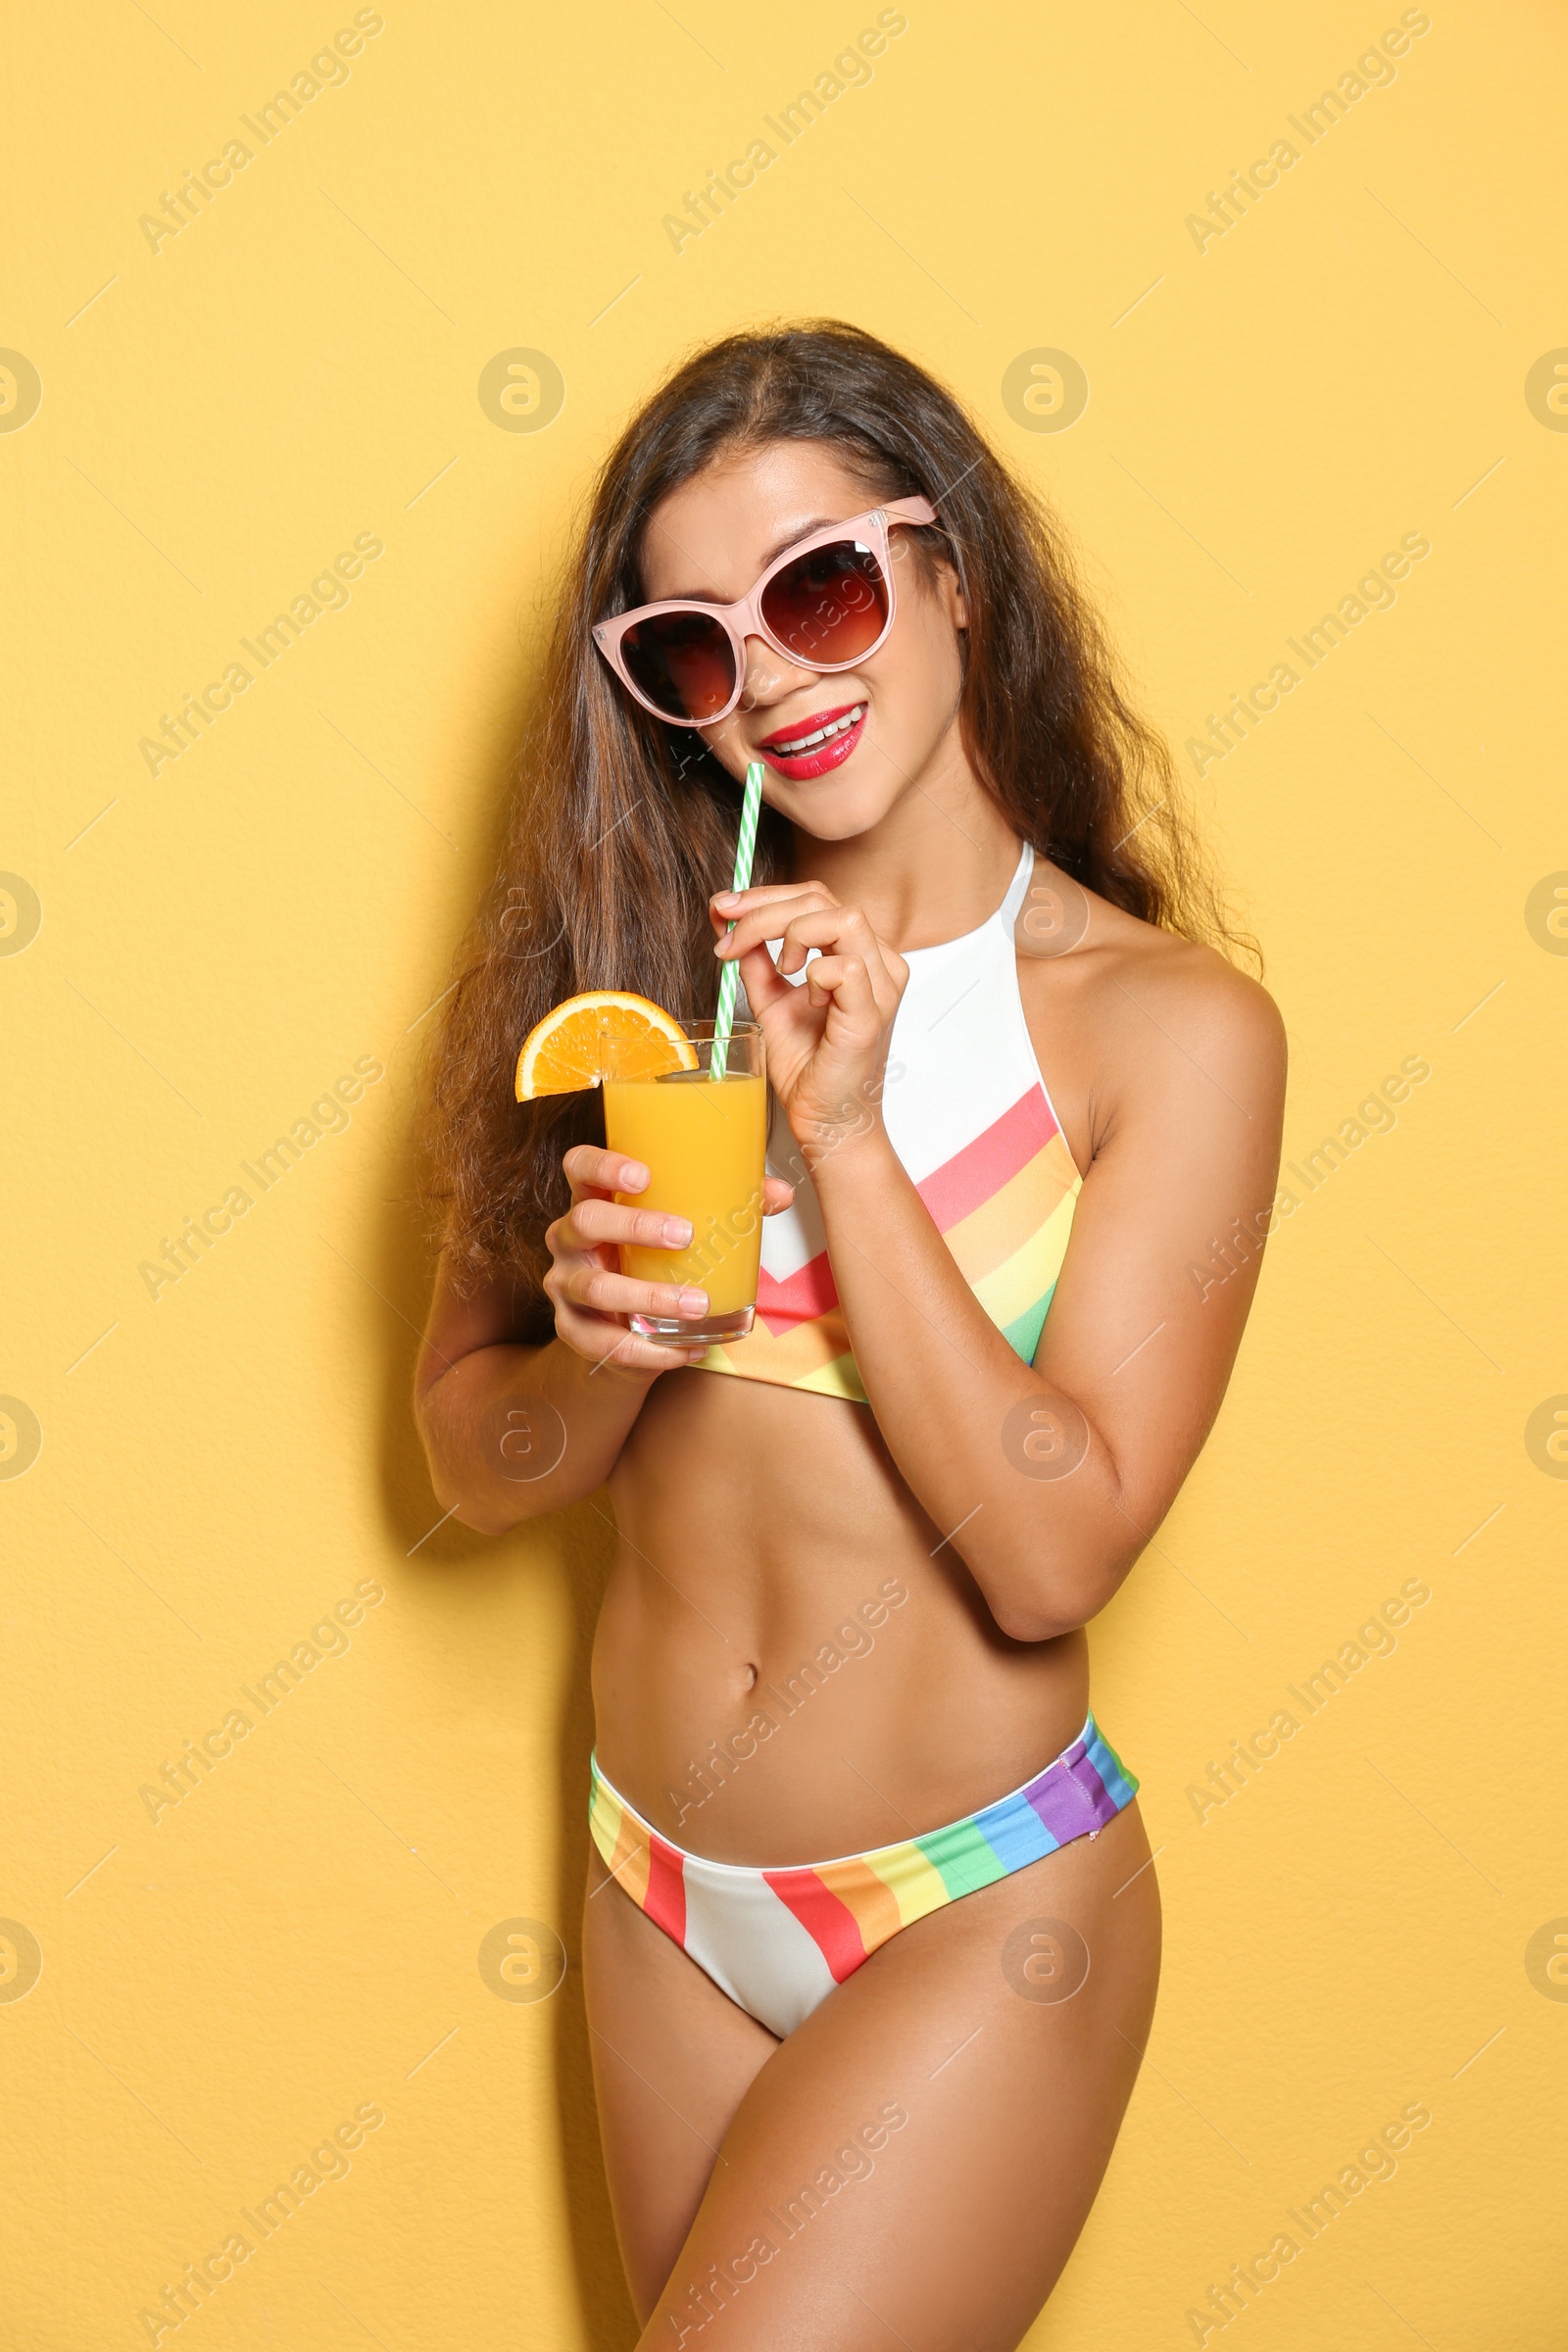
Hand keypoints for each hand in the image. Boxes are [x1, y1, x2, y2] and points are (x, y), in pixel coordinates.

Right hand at [543, 1144, 793, 1375]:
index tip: (642, 1175)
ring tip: (696, 1303)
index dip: (602, 1165)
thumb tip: (780, 1193)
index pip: (579, 1166)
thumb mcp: (684, 1228)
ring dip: (648, 1297)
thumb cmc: (656, 1261)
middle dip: (634, 1227)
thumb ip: (728, 1206)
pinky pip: (601, 1342)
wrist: (630, 1330)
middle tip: (684, 1235)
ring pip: (595, 1287)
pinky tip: (686, 1348)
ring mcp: (565, 1284)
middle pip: (584, 1220)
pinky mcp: (571, 1329)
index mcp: (596, 1200)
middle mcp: (570, 1238)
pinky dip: (647, 1350)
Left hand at [713, 883, 907, 1166]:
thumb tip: (727, 924)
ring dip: (792, 934)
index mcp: (858, 953)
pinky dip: (813, 974)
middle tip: (727, 935)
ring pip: (841, 918)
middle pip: (823, 898)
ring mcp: (881, 986)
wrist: (826, 1120)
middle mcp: (878, 962)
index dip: (764, 896)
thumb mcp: (771, 1001)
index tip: (721, 909)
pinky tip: (806, 998)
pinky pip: (845, 966)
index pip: (815, 897)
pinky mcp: (871, 1014)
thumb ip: (757, 963)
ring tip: (779, 969)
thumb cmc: (810, 1067)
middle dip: (763, 909)